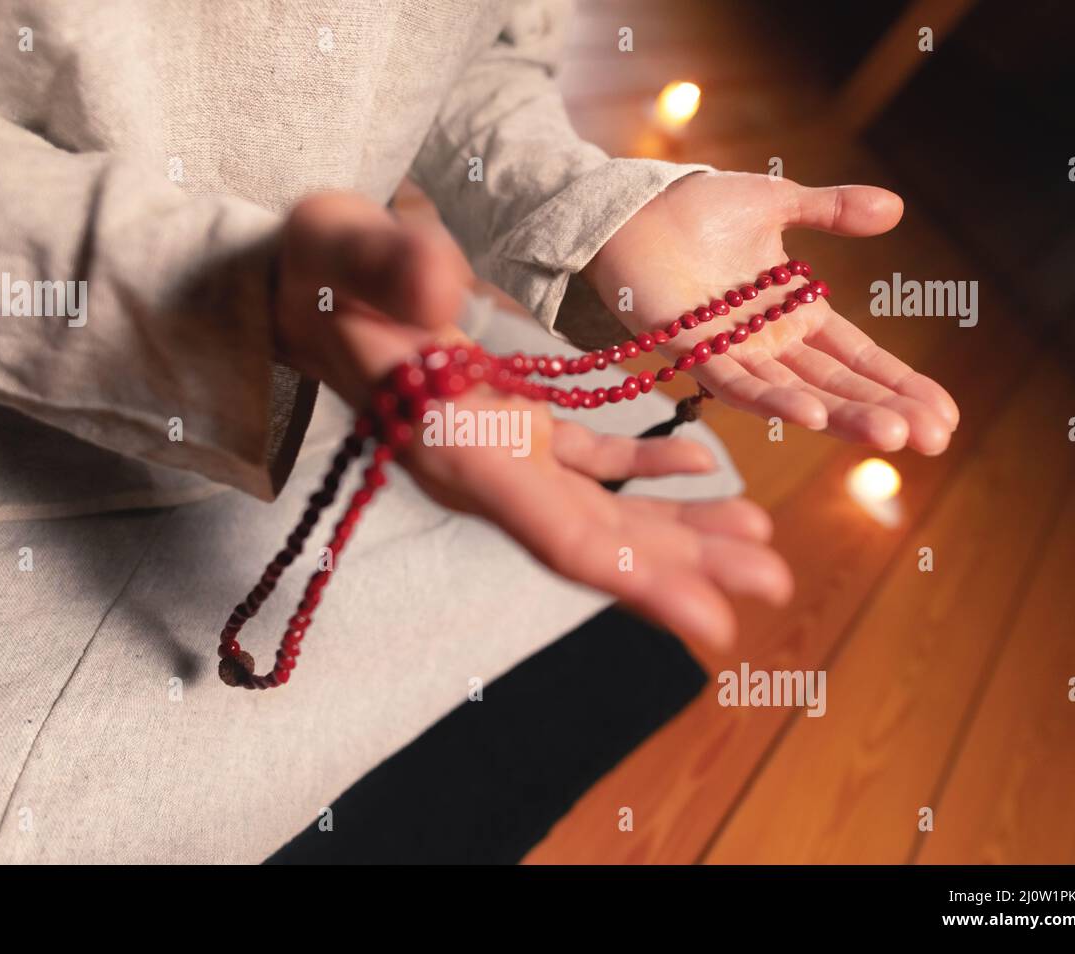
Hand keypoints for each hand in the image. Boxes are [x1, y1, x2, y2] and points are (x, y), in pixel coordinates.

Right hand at [275, 192, 790, 649]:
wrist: (297, 288)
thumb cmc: (315, 271)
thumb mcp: (341, 250)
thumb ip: (389, 267)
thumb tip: (438, 284)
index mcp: (457, 447)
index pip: (557, 536)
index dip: (639, 582)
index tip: (713, 624)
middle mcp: (484, 467)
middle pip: (596, 539)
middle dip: (685, 565)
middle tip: (777, 582)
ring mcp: (499, 449)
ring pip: (600, 509)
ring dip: (679, 527)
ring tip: (760, 542)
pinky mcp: (509, 422)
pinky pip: (587, 462)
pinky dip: (645, 470)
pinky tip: (700, 463)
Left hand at [583, 171, 959, 453]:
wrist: (634, 207)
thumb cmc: (699, 209)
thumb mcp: (778, 202)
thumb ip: (832, 211)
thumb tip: (896, 209)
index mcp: (795, 314)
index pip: (859, 358)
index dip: (900, 384)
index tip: (946, 416)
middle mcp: (768, 343)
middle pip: (836, 385)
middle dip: (885, 411)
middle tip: (933, 440)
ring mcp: (731, 350)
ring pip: (795, 392)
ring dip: (841, 415)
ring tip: (889, 435)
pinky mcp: (688, 349)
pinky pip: (734, 382)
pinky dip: (771, 398)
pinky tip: (810, 414)